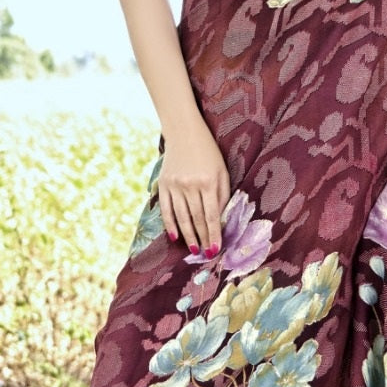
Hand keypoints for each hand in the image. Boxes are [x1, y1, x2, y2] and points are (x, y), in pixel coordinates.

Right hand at [157, 124, 230, 255]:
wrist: (184, 132)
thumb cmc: (209, 153)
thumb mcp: (222, 171)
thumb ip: (223, 195)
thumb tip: (220, 220)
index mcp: (208, 181)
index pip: (212, 215)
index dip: (214, 234)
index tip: (216, 248)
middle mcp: (190, 184)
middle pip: (197, 218)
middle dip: (202, 238)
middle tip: (205, 254)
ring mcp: (175, 185)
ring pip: (181, 217)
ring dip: (188, 235)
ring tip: (194, 249)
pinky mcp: (163, 184)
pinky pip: (166, 209)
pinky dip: (170, 224)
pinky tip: (175, 236)